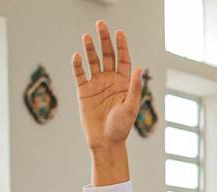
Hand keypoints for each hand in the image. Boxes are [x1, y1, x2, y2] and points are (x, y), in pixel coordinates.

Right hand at [72, 22, 142, 153]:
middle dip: (104, 40)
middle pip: (107, 55)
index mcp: (124, 83)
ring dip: (90, 48)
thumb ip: (134, 88)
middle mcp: (110, 80)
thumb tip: (139, 69)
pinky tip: (77, 56)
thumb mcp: (131, 108)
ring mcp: (96, 85)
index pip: (123, 59)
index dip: (121, 45)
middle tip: (100, 24)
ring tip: (87, 36)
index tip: (119, 32)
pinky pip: (79, 74)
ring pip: (93, 61)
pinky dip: (78, 65)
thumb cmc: (121, 128)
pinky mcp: (84, 92)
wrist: (105, 142)